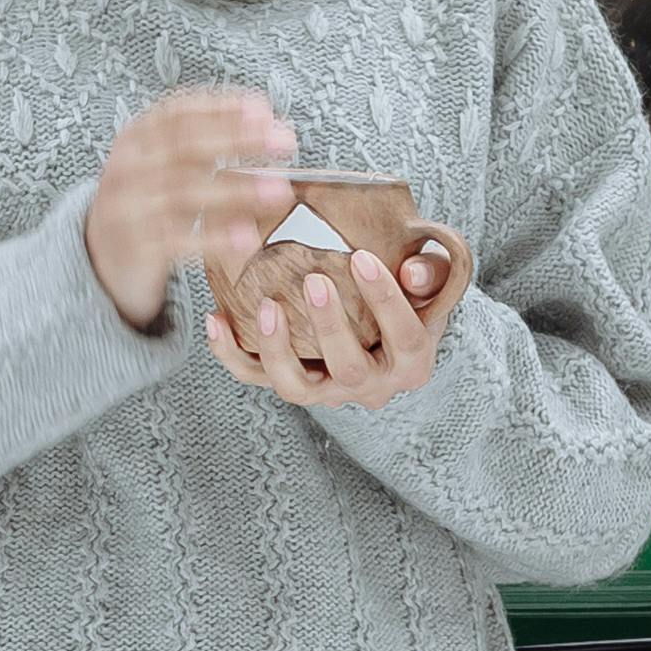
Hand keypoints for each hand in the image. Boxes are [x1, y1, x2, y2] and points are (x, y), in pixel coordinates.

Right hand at [85, 82, 295, 331]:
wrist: (100, 258)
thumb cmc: (145, 203)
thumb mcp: (162, 165)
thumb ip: (203, 146)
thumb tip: (268, 130)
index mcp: (136, 138)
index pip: (178, 113)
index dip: (221, 108)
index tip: (262, 109)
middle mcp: (128, 167)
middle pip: (186, 146)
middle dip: (239, 140)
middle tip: (284, 142)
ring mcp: (128, 207)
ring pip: (187, 193)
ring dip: (238, 190)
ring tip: (280, 192)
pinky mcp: (136, 247)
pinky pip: (180, 241)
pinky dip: (216, 239)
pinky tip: (248, 238)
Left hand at [209, 237, 460, 410]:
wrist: (388, 334)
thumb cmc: (413, 301)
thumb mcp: (433, 286)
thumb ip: (432, 274)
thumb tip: (411, 271)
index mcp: (413, 364)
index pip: (406, 337)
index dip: (385, 300)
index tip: (362, 258)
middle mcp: (372, 387)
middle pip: (350, 369)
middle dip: (330, 326)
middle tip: (313, 280)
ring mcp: (329, 392)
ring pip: (298, 388)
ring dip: (278, 349)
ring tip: (267, 306)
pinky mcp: (294, 384)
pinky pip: (257, 377)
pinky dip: (231, 354)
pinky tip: (216, 318)